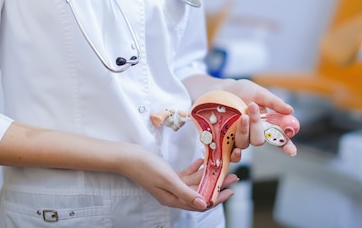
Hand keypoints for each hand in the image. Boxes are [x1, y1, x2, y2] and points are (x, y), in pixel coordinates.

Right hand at [120, 147, 237, 210]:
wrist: (129, 157)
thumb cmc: (146, 168)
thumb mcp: (168, 180)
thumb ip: (186, 192)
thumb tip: (204, 204)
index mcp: (174, 199)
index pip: (200, 203)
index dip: (216, 198)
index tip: (230, 191)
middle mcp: (174, 194)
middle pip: (200, 192)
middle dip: (216, 185)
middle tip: (232, 177)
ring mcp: (171, 185)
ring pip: (194, 182)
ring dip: (207, 175)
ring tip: (221, 167)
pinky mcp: (169, 176)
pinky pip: (186, 175)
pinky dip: (194, 169)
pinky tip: (201, 161)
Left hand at [222, 79, 297, 155]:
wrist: (217, 89)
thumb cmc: (239, 90)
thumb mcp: (258, 92)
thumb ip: (273, 102)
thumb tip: (290, 110)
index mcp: (264, 123)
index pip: (278, 138)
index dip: (286, 145)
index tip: (292, 151)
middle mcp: (253, 133)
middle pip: (260, 140)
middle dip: (257, 125)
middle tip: (252, 107)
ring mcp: (239, 137)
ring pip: (246, 143)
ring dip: (245, 130)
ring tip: (241, 116)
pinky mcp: (225, 140)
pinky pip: (231, 153)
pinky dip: (235, 154)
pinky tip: (235, 148)